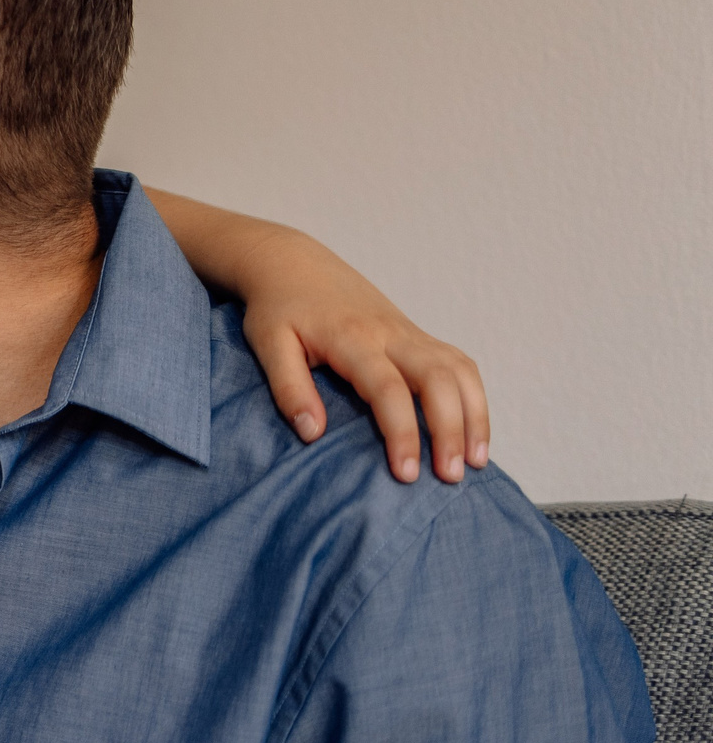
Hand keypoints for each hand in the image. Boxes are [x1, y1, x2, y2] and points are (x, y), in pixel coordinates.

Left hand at [237, 229, 489, 484]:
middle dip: (450, 429)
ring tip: (474, 462)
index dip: (402, 432)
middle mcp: (391, 334)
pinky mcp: (417, 335)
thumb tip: (313, 433)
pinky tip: (473, 432)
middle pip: (438, 379)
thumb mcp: (268, 344)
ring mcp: (409, 333)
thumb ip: (288, 387)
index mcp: (352, 338)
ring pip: (459, 370)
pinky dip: (474, 397)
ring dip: (474, 415)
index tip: (406, 474)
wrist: (294, 264)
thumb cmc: (279, 309)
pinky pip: (459, 364)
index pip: (388, 389)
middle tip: (450, 478)